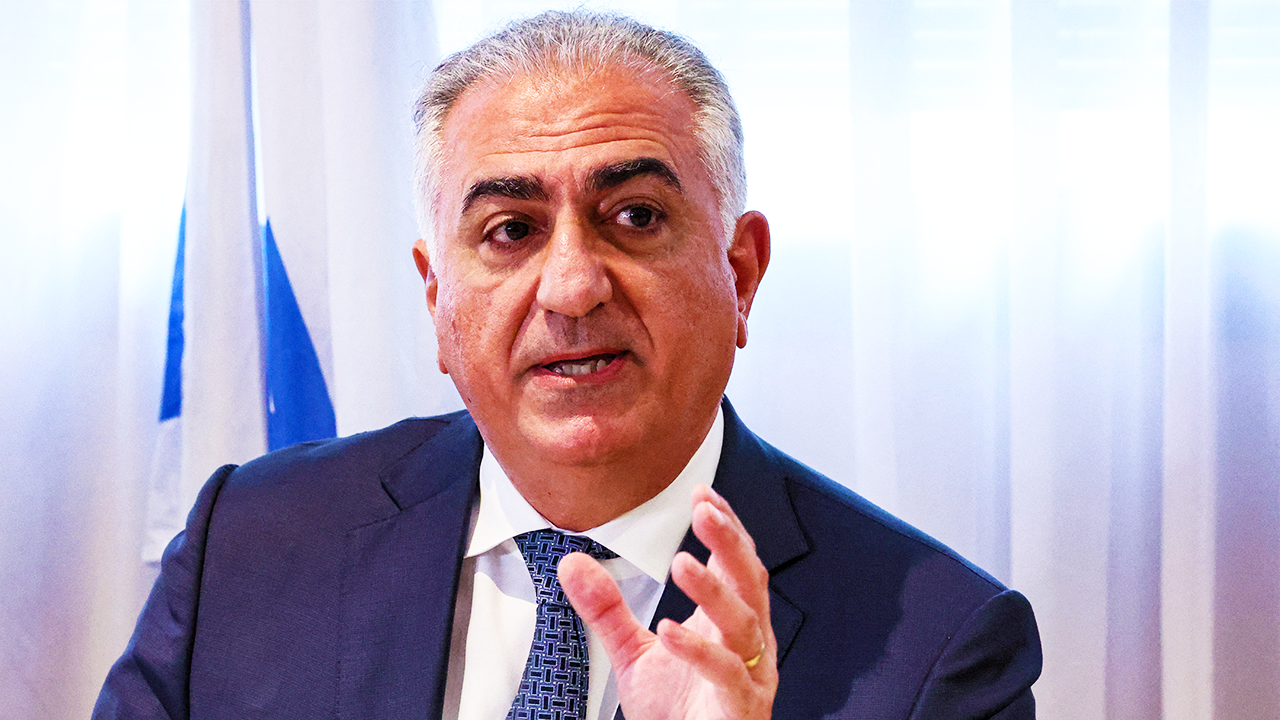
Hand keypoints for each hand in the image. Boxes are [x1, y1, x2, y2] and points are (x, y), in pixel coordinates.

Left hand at [558, 484, 776, 719]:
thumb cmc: (676, 713)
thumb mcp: (633, 652)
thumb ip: (607, 609)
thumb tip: (572, 563)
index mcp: (728, 622)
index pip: (736, 564)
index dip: (726, 528)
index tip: (703, 495)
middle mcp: (747, 642)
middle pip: (750, 582)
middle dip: (730, 543)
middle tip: (705, 511)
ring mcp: (749, 674)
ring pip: (743, 623)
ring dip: (715, 590)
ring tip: (683, 562)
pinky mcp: (741, 708)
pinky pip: (726, 675)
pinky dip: (700, 651)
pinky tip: (671, 630)